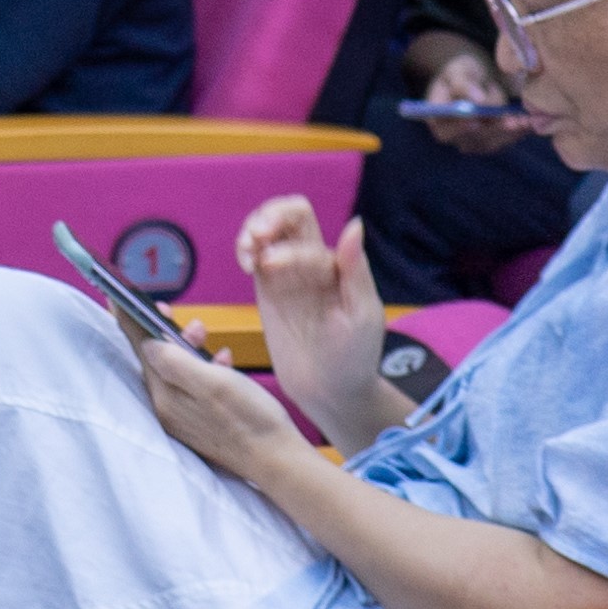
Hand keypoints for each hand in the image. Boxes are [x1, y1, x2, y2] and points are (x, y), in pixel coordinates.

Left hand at [129, 324, 319, 488]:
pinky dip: (205, 367)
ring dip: (189, 348)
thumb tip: (147, 342)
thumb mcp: (213, 382)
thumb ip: (175, 361)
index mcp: (164, 397)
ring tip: (206, 337)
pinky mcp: (199, 420)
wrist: (277, 459)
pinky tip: (223, 361)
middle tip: (191, 322)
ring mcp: (182, 417)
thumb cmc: (250, 419)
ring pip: (175, 370)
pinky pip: (192, 384)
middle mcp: (166, 409)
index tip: (119, 295)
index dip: (130, 319)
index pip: (140, 349)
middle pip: (156, 359)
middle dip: (168, 333)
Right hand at [233, 190, 399, 451]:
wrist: (330, 392)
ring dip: (252, 229)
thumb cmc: (355, 356)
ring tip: (247, 250)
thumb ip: (355, 269)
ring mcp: (287, 275)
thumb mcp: (362, 313)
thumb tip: (354, 223)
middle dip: (268, 216)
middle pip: (288, 216)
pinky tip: (246, 263)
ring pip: (268, 231)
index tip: (275, 265)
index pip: (306, 232)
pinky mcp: (267, 292)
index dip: (285, 242)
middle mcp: (311, 262)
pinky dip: (245, 249)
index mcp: (336, 263)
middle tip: (256, 237)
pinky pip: (255, 257)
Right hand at [413, 41, 526, 155]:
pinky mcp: (487, 142)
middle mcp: (451, 134)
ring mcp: (469, 141)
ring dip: (509, 133)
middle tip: (512, 121)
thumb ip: (465, 84)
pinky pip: (502, 141)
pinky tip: (529, 123)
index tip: (476, 121)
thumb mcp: (459, 70)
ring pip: (489, 142)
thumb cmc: (461, 72)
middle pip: (470, 139)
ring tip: (526, 121)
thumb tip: (478, 100)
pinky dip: (516, 133)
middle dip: (494, 130)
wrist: (472, 80)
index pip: (443, 129)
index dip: (458, 128)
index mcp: (436, 117)